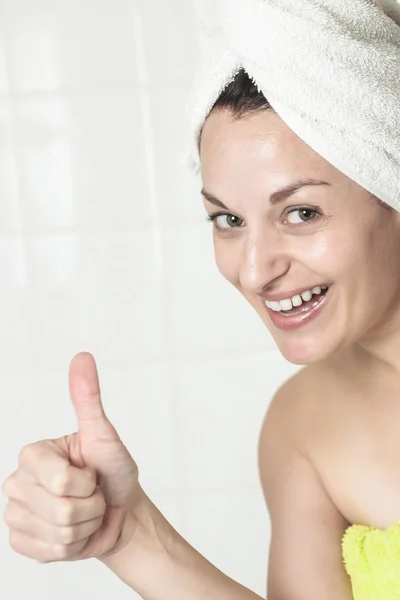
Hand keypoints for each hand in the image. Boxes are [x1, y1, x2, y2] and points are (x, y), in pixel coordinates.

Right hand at [2, 352, 143, 563]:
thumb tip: (82, 357)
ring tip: (86, 512)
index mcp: (32, 455)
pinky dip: (73, 545)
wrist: (119, 511)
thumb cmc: (112, 471)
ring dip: (86, 525)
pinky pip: (49, 552)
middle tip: (91, 493)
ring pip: (59, 534)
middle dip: (90, 506)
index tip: (90, 472)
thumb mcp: (103, 434)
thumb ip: (88, 398)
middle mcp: (17, 482)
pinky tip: (74, 531)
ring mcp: (16, 514)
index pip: (61, 481)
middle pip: (61, 510)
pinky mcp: (21, 541)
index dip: (87, 482)